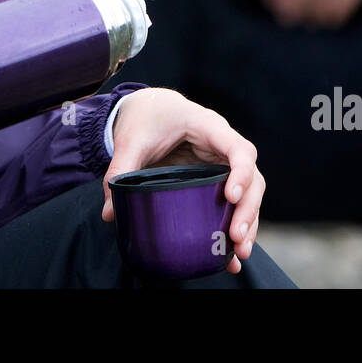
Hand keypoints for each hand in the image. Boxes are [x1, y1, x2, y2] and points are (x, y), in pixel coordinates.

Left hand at [103, 88, 262, 274]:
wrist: (151, 108)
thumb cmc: (146, 117)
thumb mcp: (131, 139)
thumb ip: (119, 170)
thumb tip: (110, 212)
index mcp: (207, 126)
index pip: (238, 148)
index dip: (241, 172)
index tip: (230, 196)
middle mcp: (223, 144)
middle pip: (252, 175)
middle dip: (247, 208)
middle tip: (235, 237)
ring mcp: (223, 162)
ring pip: (250, 191)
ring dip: (247, 222)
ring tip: (238, 253)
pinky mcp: (218, 177)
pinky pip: (236, 200)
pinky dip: (236, 224)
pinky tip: (232, 254)